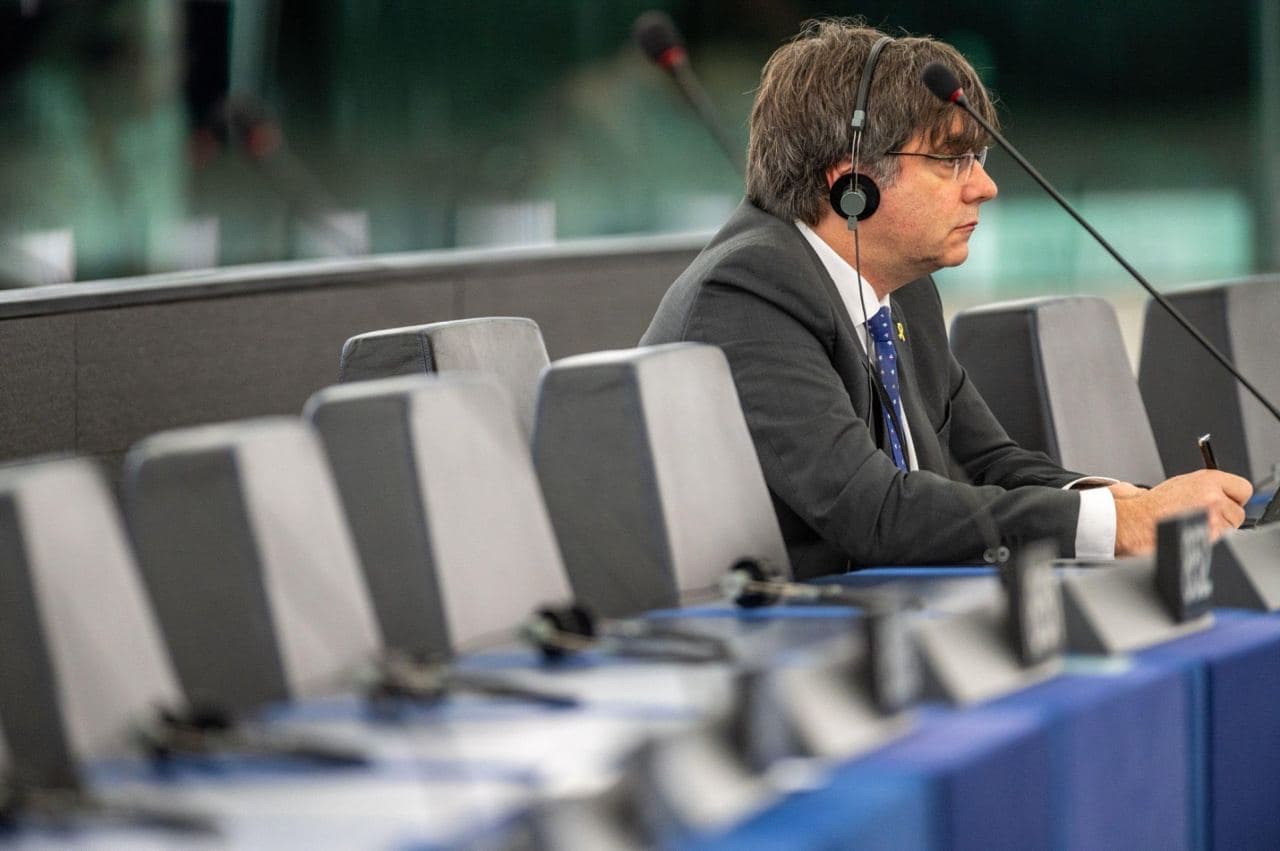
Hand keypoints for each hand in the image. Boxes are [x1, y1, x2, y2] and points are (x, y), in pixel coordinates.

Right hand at [1113, 469, 1251, 555]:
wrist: (1137, 521)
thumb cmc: (1154, 505)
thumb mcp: (1183, 483)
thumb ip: (1209, 487)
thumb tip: (1225, 494)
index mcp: (1209, 479)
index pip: (1244, 488)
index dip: (1235, 497)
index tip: (1227, 501)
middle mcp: (1214, 496)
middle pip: (1239, 512)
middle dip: (1226, 517)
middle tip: (1206, 517)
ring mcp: (1212, 517)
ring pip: (1231, 528)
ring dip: (1218, 529)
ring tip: (1194, 525)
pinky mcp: (1208, 535)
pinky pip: (1219, 540)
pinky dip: (1208, 539)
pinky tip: (1190, 533)